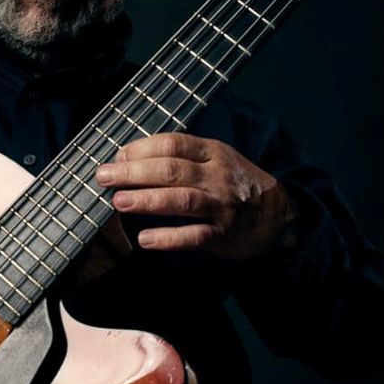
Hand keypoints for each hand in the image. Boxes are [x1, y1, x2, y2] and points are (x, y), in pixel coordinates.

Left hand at [94, 133, 294, 260]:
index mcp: (213, 153)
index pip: (174, 144)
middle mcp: (217, 176)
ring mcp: (222, 206)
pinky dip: (170, 238)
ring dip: (149, 200)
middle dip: (134, 173)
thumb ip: (182, 157)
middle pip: (172, 170)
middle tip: (104, 177)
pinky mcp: (224, 234)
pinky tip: (146, 240)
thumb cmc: (236, 184)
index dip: (142, 149)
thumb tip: (130, 159)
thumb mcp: (217, 160)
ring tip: (119, 202)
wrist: (280, 214)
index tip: (116, 157)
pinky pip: (195, 236)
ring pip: (183, 200)